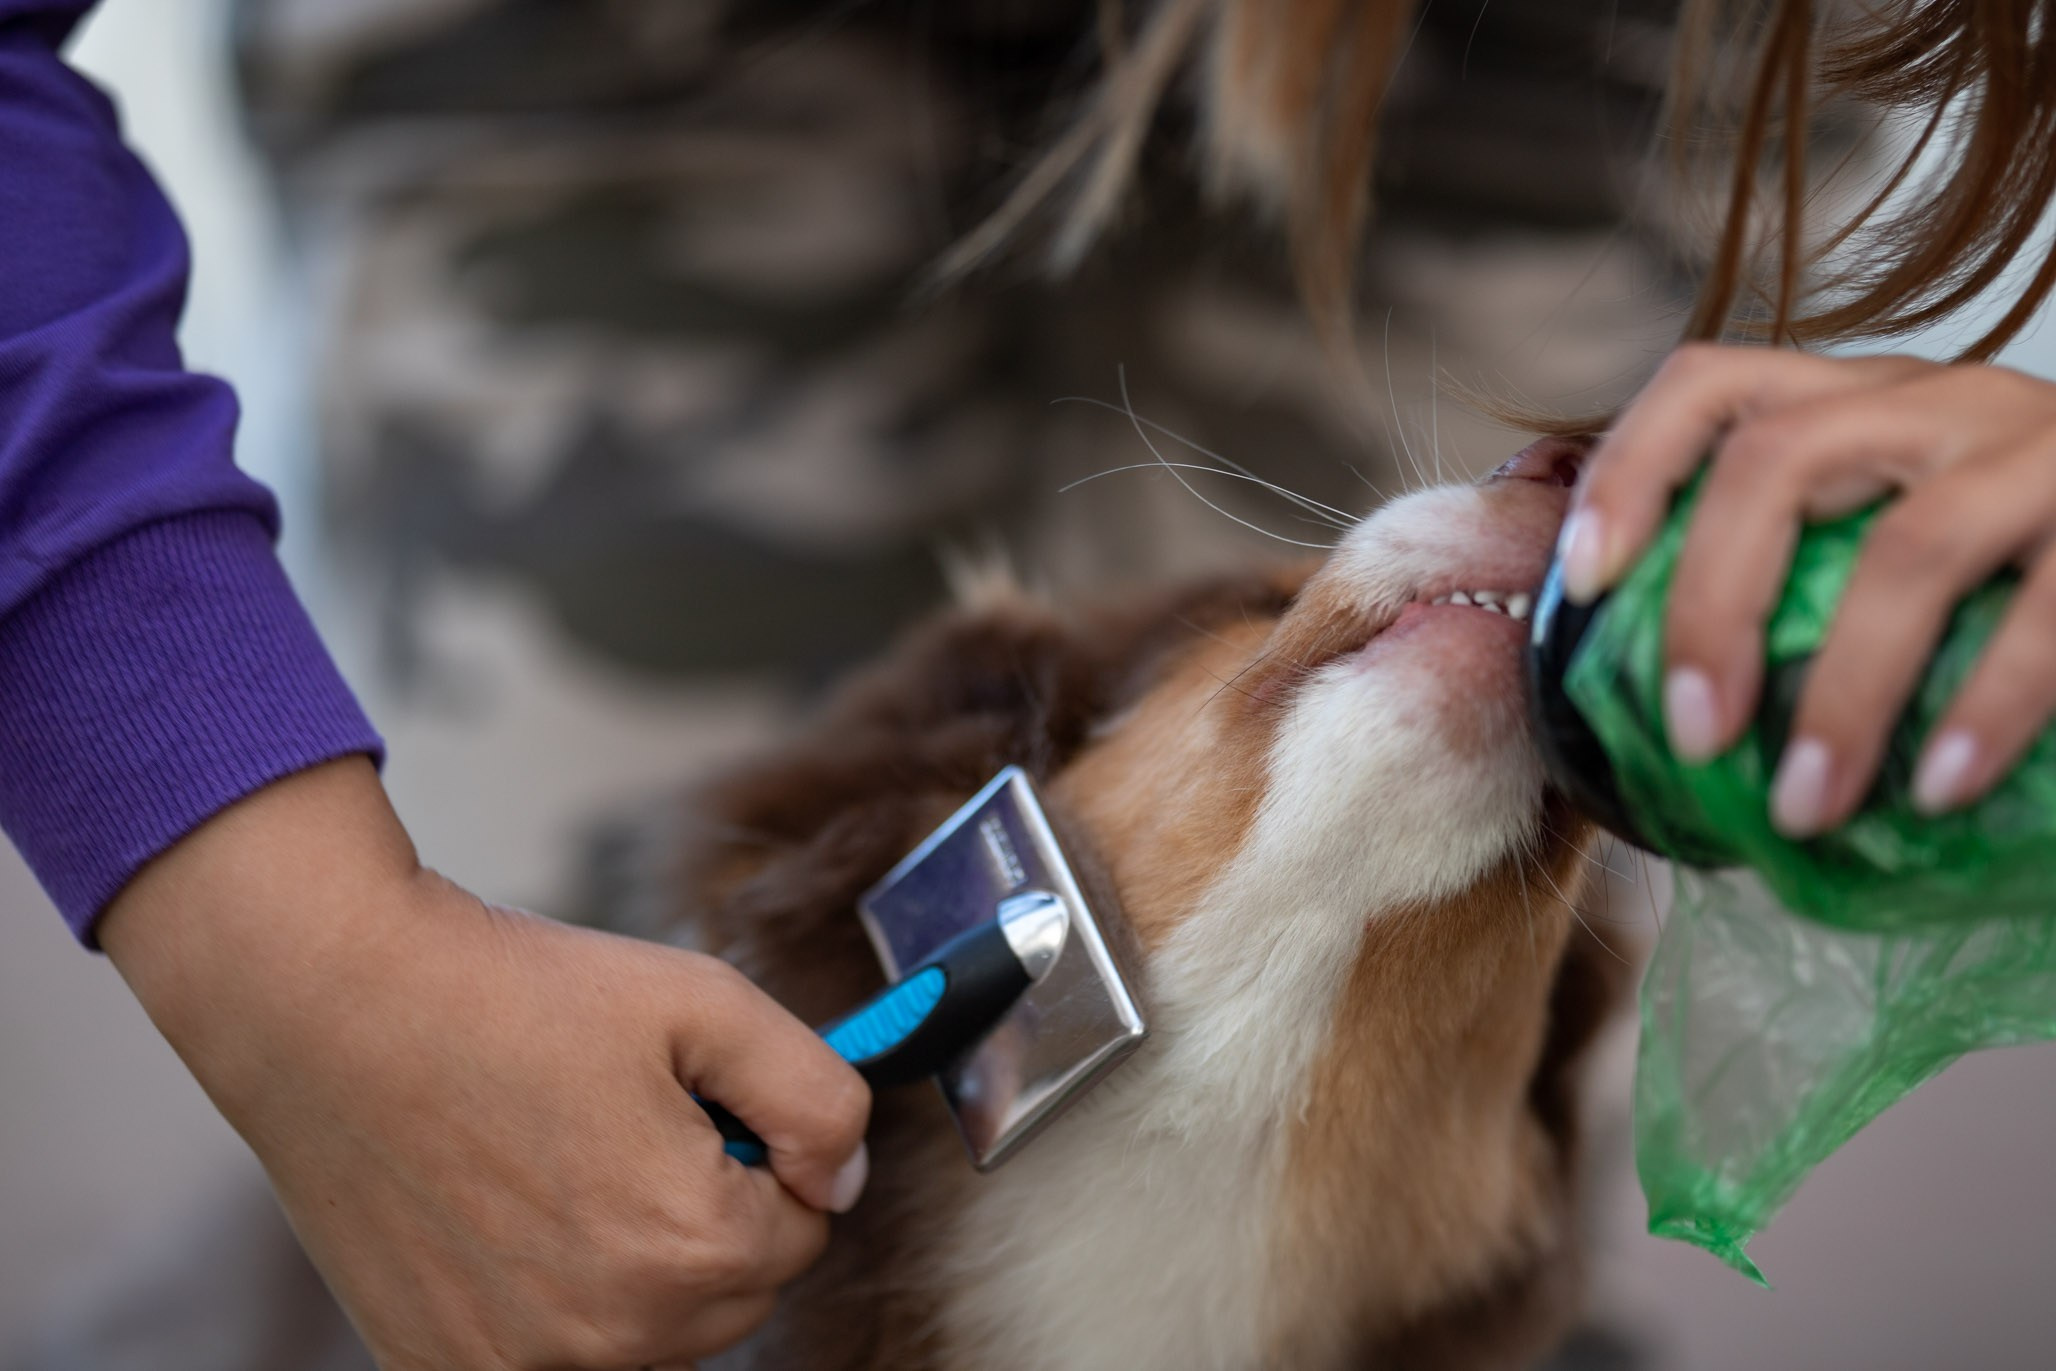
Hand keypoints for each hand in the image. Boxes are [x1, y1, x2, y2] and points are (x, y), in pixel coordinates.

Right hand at [99, 758, 870, 1369]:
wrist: (332, 1003)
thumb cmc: (512, 993)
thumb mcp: (705, 1001)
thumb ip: (816, 1097)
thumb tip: (846, 1179)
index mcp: (692, 1249)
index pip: (804, 1228)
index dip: (761, 1149)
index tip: (692, 1099)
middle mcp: (612, 1338)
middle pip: (732, 1292)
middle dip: (708, 1208)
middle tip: (623, 1115)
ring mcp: (521, 1366)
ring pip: (651, 1329)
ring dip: (635, 1257)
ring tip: (558, 1151)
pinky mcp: (446, 1368)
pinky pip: (560, 1349)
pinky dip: (554, 1292)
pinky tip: (505, 1205)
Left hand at [1562, 344, 2055, 834]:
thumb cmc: (2021, 562)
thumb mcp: (1899, 542)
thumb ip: (1804, 583)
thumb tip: (1675, 713)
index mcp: (1863, 401)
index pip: (1710, 384)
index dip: (1629, 468)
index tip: (1584, 579)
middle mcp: (1943, 397)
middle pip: (1779, 462)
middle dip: (1710, 607)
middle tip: (1691, 734)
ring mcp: (2041, 445)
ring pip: (1907, 549)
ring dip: (1842, 696)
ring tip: (1803, 808)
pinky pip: (2047, 614)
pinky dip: (1984, 708)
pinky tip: (1938, 790)